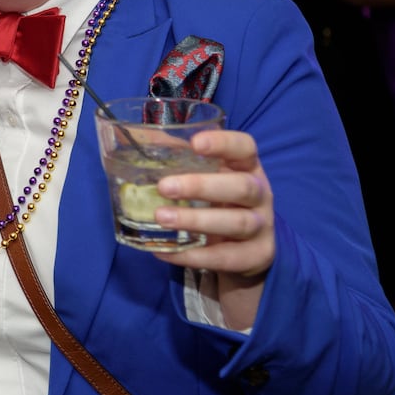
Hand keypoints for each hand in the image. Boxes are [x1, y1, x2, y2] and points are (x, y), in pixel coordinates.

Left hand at [152, 129, 274, 327]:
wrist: (245, 247)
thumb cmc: (218, 200)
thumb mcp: (204, 176)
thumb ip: (176, 157)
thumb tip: (133, 137)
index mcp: (247, 167)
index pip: (245, 148)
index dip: (224, 143)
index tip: (195, 143)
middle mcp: (260, 194)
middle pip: (242, 187)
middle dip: (202, 186)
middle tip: (164, 187)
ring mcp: (262, 227)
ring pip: (237, 222)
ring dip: (196, 220)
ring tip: (160, 217)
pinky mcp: (256, 256)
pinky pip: (225, 257)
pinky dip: (193, 255)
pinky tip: (163, 250)